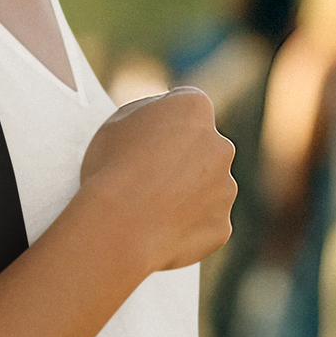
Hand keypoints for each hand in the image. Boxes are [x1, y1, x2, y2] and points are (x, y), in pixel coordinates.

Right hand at [79, 88, 235, 272]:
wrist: (117, 229)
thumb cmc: (110, 172)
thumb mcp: (116, 123)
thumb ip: (147, 114)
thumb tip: (159, 120)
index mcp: (193, 110)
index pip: (187, 105)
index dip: (166, 121)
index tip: (149, 138)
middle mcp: (220, 146)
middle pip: (204, 148)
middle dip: (183, 159)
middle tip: (148, 177)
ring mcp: (225, 189)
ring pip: (209, 188)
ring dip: (188, 194)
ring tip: (149, 208)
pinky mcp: (222, 226)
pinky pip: (206, 223)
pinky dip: (188, 226)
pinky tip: (159, 230)